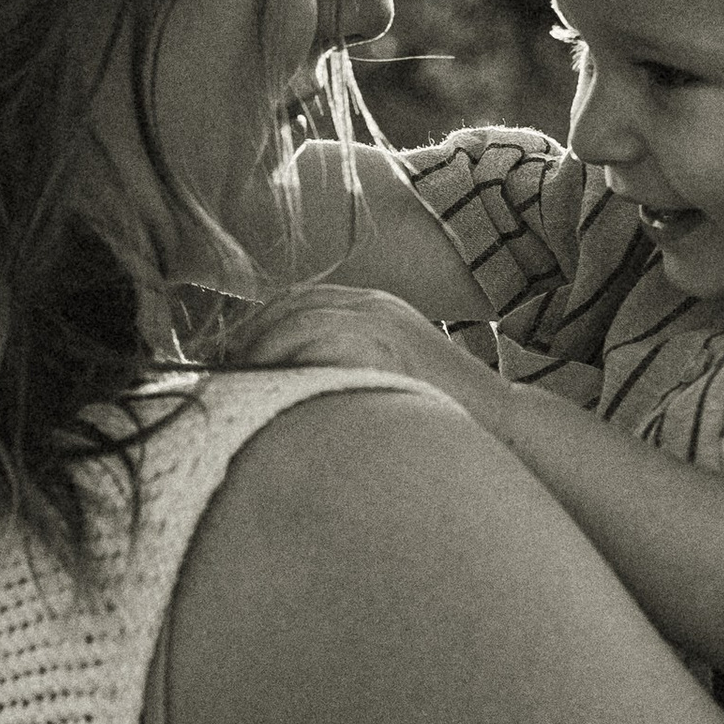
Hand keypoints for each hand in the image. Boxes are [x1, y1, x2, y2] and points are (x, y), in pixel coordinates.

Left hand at [218, 281, 495, 402]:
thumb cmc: (438, 410)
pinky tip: (272, 389)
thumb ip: (343, 366)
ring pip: (298, 320)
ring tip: (240, 387)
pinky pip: (321, 343)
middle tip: (222, 377)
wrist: (501, 422)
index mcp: (370, 306)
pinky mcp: (387, 344)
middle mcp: (372, 304)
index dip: (258, 328)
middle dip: (251, 338)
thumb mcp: (385, 373)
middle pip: (289, 305)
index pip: (296, 301)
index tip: (231, 361)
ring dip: (263, 351)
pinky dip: (291, 362)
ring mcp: (381, 320)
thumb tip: (287, 387)